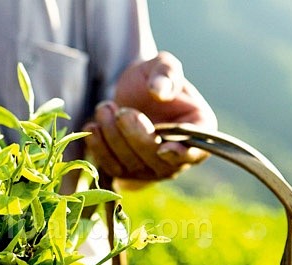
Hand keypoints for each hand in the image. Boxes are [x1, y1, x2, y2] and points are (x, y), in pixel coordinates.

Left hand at [84, 51, 216, 183]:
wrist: (129, 92)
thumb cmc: (152, 78)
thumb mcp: (161, 65)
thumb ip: (166, 73)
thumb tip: (159, 91)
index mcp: (198, 129)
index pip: (196, 151)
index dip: (181, 154)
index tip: (163, 148)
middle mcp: (177, 156)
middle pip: (158, 159)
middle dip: (136, 135)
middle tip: (121, 111)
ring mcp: (151, 168)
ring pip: (132, 164)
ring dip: (114, 137)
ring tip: (105, 107)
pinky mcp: (126, 172)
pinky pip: (112, 168)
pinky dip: (100, 148)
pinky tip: (93, 126)